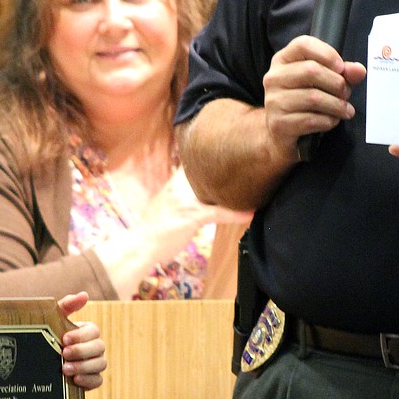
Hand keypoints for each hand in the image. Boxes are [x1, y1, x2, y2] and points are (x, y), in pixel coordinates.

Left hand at [57, 291, 106, 389]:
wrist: (41, 363)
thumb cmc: (51, 336)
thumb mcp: (55, 320)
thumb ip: (67, 305)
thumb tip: (84, 295)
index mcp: (88, 332)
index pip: (94, 331)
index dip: (81, 335)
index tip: (65, 339)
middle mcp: (95, 347)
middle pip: (100, 347)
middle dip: (82, 351)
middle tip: (64, 354)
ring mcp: (95, 364)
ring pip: (101, 364)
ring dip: (84, 366)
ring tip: (65, 369)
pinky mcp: (92, 379)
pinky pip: (98, 380)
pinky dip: (88, 380)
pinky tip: (74, 380)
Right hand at [95, 169, 249, 296]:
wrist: (139, 245)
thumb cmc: (155, 228)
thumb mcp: (169, 204)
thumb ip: (184, 194)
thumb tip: (203, 191)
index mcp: (176, 182)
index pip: (197, 162)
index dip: (215, 157)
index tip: (234, 152)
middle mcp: (180, 185)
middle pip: (210, 172)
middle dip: (231, 169)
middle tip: (253, 165)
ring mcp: (186, 200)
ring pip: (218, 190)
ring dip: (238, 191)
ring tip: (259, 187)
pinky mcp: (191, 215)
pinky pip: (218, 212)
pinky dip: (235, 214)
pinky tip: (249, 214)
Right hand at [262, 35, 365, 158]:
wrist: (279, 133)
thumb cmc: (302, 101)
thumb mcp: (321, 81)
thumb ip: (341, 73)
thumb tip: (359, 70)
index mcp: (283, 60)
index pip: (303, 45)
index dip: (327, 54)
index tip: (341, 68)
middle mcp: (274, 78)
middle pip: (311, 71)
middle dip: (336, 83)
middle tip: (346, 93)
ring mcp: (274, 101)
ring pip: (313, 98)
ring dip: (336, 105)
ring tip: (345, 110)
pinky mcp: (278, 124)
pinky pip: (311, 120)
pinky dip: (328, 121)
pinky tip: (332, 121)